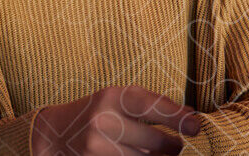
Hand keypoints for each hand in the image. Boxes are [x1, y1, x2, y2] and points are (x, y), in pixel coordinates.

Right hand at [32, 86, 201, 155]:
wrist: (52, 134)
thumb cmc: (94, 113)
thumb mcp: (117, 99)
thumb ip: (153, 105)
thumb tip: (192, 116)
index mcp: (111, 98)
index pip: (152, 106)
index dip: (178, 118)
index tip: (196, 127)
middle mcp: (103, 122)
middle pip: (155, 141)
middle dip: (172, 146)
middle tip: (174, 146)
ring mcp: (97, 148)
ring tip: (152, 152)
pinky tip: (133, 155)